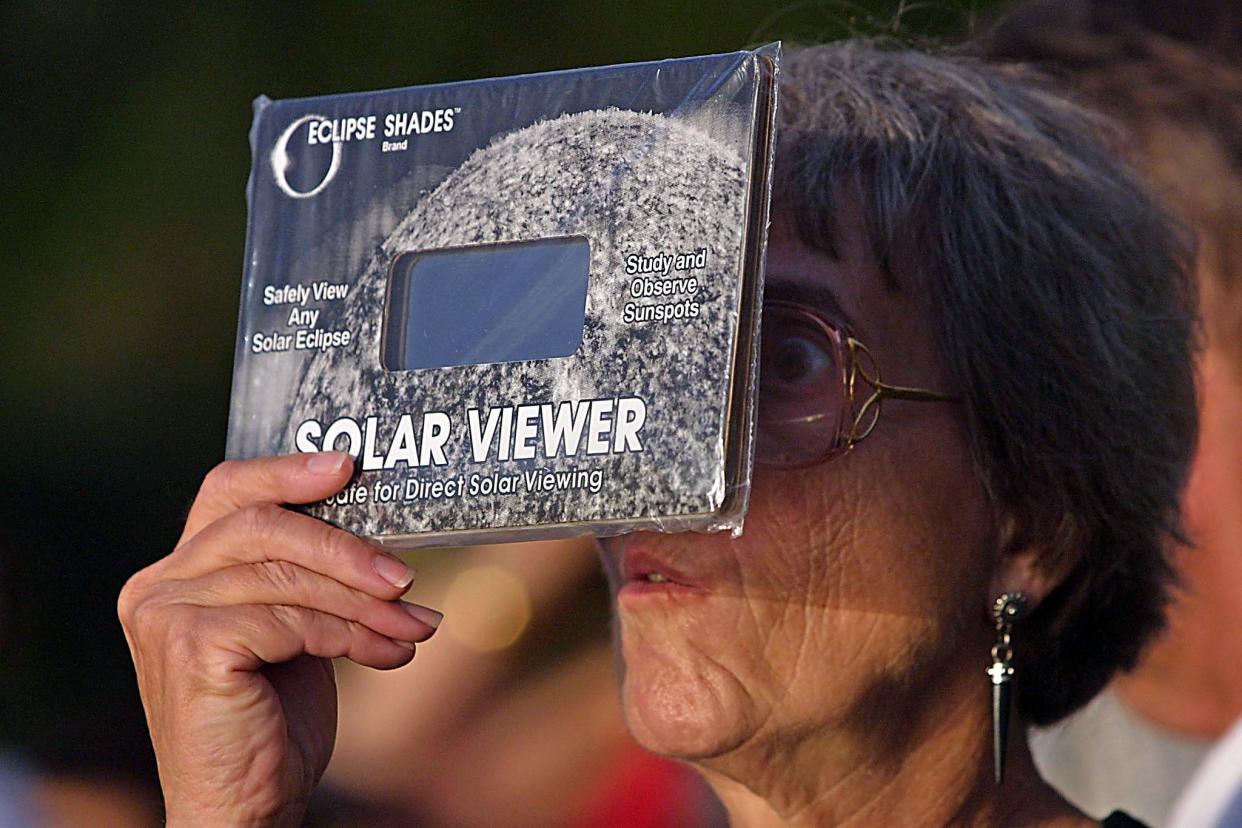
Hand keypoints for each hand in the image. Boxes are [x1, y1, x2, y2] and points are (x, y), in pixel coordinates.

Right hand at [118, 452, 441, 826]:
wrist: (244, 808)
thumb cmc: (272, 720)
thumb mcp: (293, 630)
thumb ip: (307, 577)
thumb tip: (381, 536)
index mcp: (177, 571)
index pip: (229, 491)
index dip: (288, 472)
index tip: (348, 465)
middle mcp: (158, 585)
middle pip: (265, 526)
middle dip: (347, 548)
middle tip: (406, 576)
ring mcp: (167, 615)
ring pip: (288, 576)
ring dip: (365, 602)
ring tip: (414, 625)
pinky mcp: (192, 647)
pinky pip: (291, 618)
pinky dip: (350, 633)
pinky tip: (388, 653)